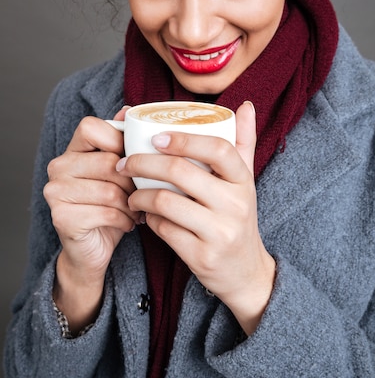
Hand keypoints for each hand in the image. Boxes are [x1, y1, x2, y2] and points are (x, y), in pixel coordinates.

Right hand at [43, 107, 138, 330]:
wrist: (93, 250)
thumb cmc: (109, 208)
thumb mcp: (120, 173)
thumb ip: (122, 141)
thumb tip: (129, 109)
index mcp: (72, 151)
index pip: (91, 127)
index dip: (117, 140)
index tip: (133, 160)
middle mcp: (58, 167)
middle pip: (108, 161)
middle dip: (133, 182)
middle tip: (141, 195)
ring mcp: (56, 192)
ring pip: (110, 190)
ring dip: (132, 204)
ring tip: (136, 211)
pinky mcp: (62, 217)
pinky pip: (107, 212)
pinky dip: (125, 220)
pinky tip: (128, 224)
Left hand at [117, 101, 275, 334]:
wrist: (245, 272)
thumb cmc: (238, 218)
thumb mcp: (245, 182)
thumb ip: (243, 142)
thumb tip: (245, 105)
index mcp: (244, 181)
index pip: (218, 149)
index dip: (184, 139)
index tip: (155, 137)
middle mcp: (236, 204)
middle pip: (181, 172)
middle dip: (144, 163)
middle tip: (125, 162)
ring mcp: (220, 232)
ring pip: (166, 201)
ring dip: (140, 194)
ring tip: (131, 192)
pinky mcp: (202, 256)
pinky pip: (164, 230)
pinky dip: (148, 219)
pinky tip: (145, 214)